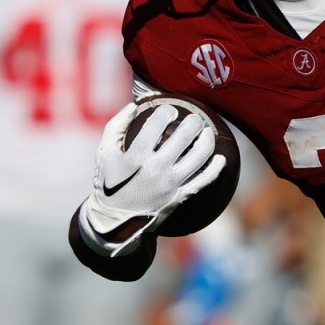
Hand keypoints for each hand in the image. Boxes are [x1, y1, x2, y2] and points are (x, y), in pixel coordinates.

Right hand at [80, 101, 224, 254]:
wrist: (113, 220)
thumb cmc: (108, 182)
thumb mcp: (104, 153)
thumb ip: (116, 126)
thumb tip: (134, 105)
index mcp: (135, 156)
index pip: (157, 123)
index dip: (166, 112)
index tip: (170, 111)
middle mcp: (155, 169)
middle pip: (183, 137)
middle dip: (193, 122)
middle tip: (194, 119)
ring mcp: (170, 184)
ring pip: (199, 156)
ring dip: (207, 140)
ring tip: (207, 132)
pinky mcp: (179, 197)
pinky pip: (204, 180)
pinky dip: (216, 168)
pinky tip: (220, 158)